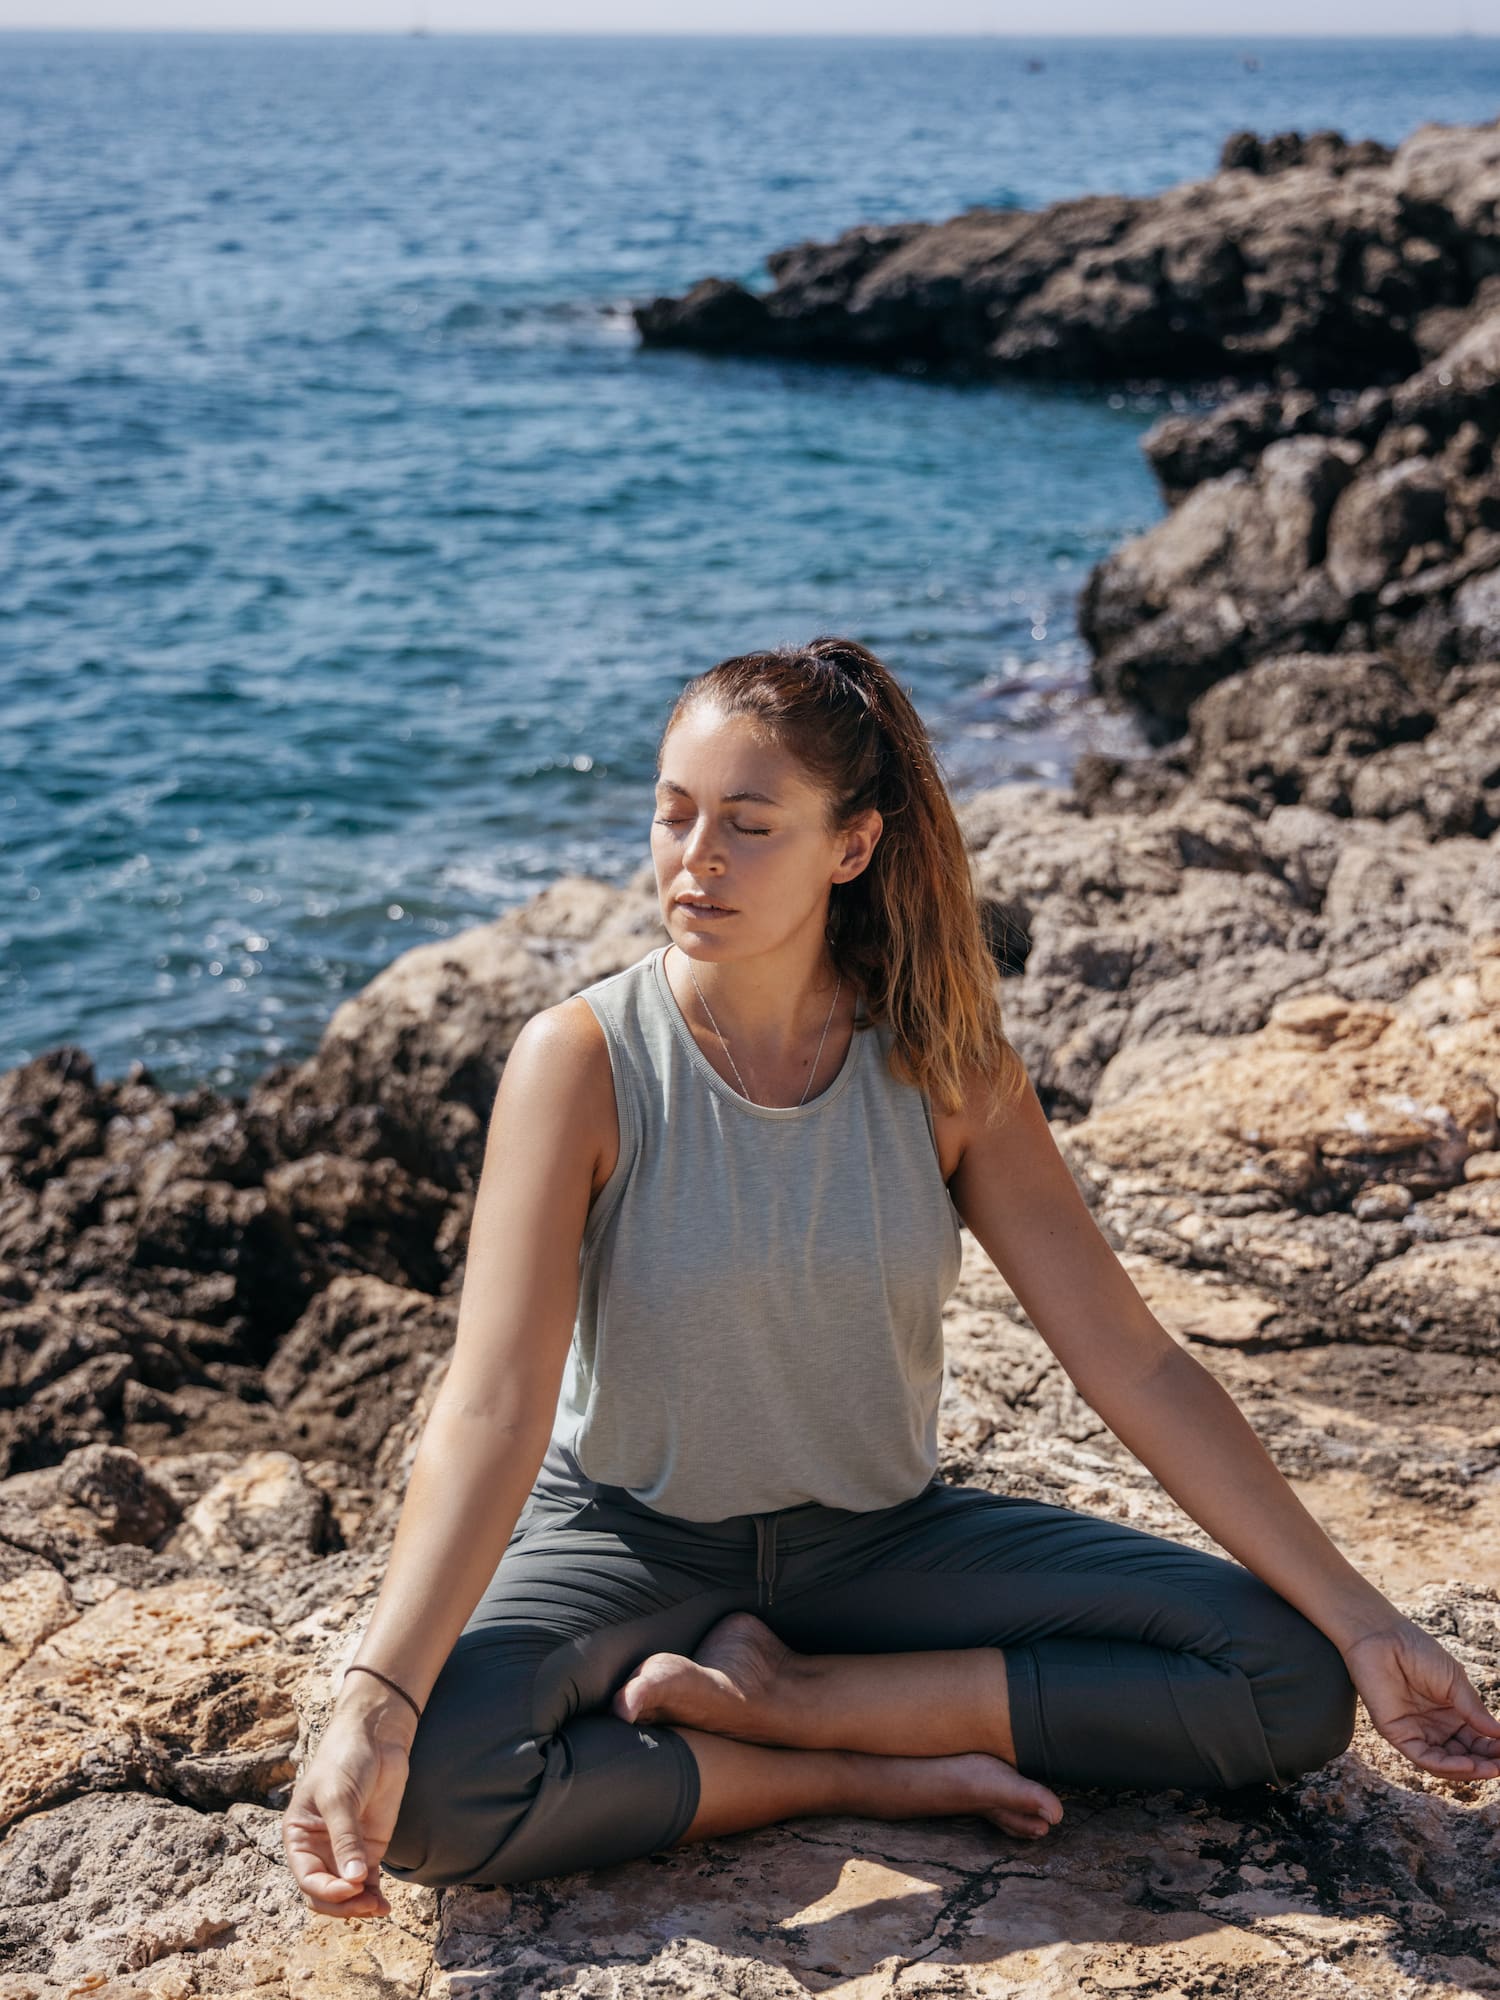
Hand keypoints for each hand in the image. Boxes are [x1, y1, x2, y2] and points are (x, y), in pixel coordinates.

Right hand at [280, 1684, 416, 1919]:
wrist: (376, 1736)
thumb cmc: (345, 1759)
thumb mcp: (340, 1797)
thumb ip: (346, 1838)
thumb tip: (353, 1880)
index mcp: (299, 1836)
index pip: (307, 1877)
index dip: (327, 1890)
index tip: (350, 1887)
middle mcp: (318, 1848)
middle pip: (325, 1892)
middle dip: (344, 1904)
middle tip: (367, 1905)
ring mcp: (345, 1849)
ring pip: (347, 1892)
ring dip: (360, 1905)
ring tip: (379, 1909)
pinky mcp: (369, 1847)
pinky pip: (366, 1881)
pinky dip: (373, 1895)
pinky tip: (384, 1906)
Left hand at [1342, 1617, 1499, 1780]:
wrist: (1383, 1637)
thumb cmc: (1418, 1652)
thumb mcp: (1454, 1681)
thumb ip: (1474, 1710)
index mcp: (1452, 1714)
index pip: (1477, 1741)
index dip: (1494, 1749)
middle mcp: (1435, 1727)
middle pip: (1464, 1756)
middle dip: (1485, 1764)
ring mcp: (1417, 1732)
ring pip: (1445, 1763)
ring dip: (1469, 1770)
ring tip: (1491, 1769)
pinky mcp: (1398, 1734)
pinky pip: (1424, 1757)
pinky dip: (1446, 1766)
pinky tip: (1467, 1765)